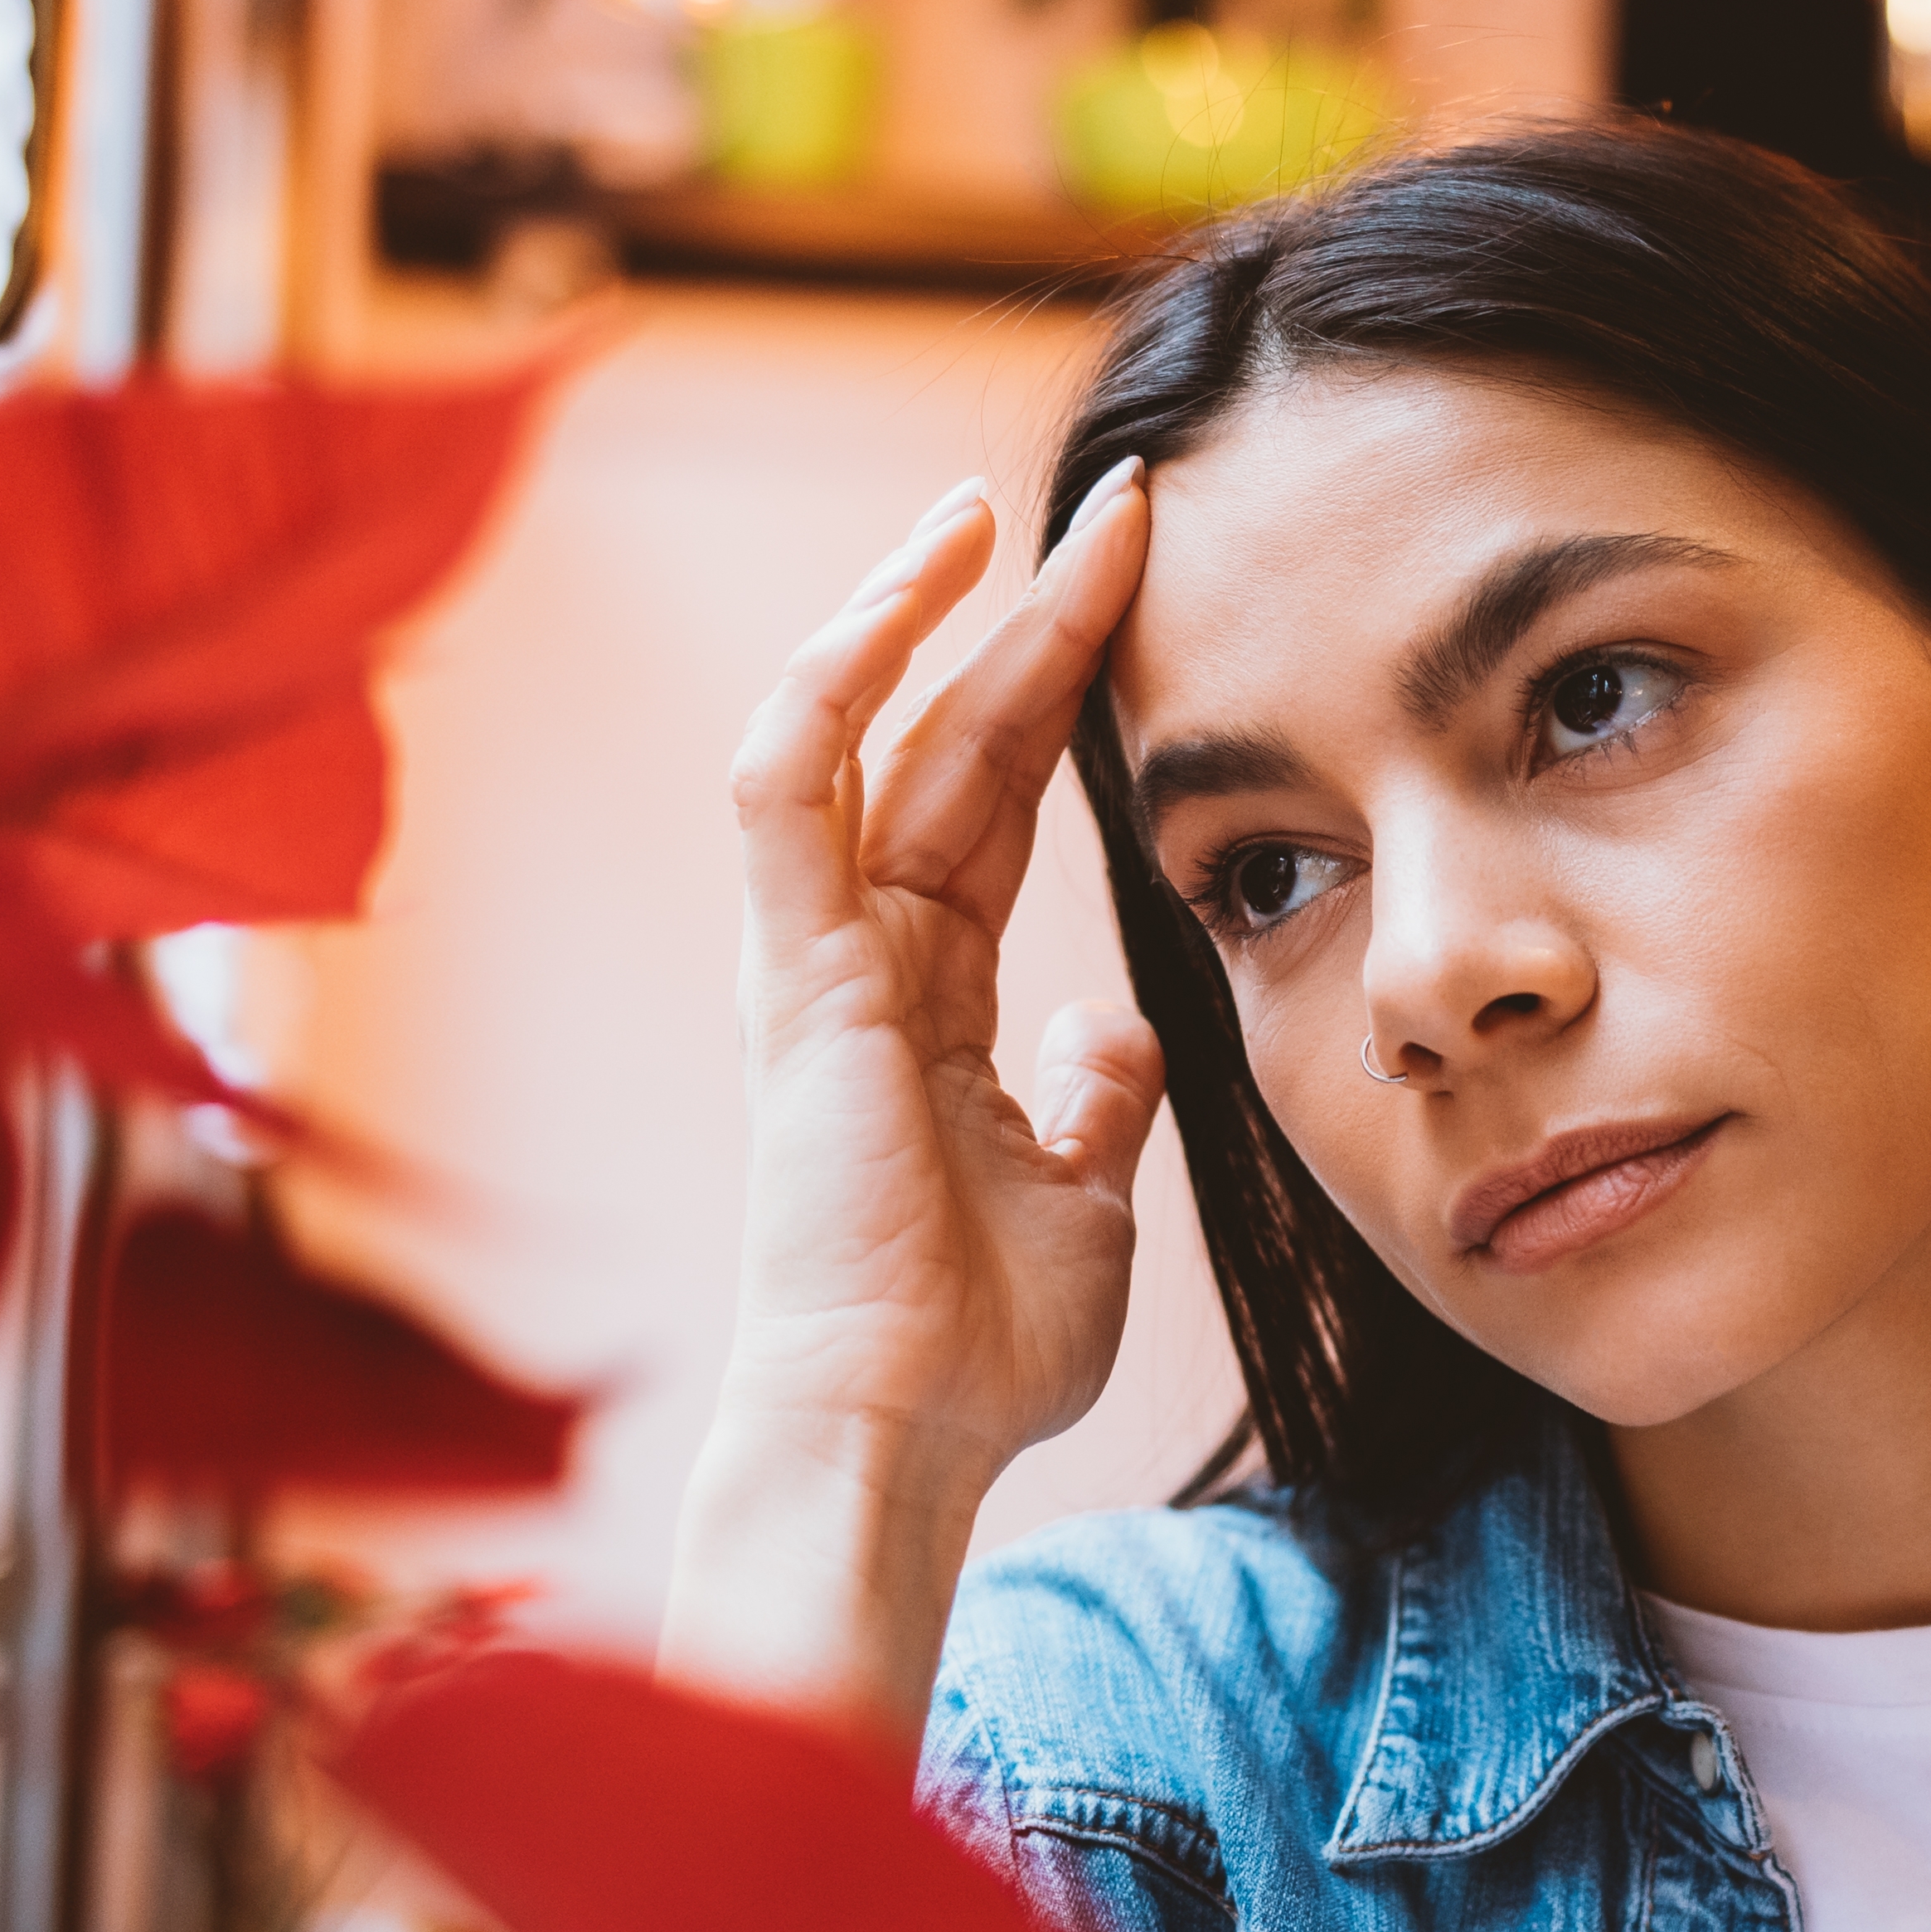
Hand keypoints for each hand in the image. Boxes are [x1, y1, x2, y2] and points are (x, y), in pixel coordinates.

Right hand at [711, 462, 1164, 1549]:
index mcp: (928, 995)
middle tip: (1114, 502)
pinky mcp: (793, 974)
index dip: (1063, 687)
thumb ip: (1095, 1100)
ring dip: (919, 611)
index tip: (1143, 583)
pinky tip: (900, 596)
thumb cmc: (981, 1343)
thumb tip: (1122, 1036)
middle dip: (1026, 614)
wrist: (909, 1429)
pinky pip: (786, 787)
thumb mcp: (1083, 1193)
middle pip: (948, 739)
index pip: (997, 797)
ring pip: (856, 732)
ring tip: (993, 509)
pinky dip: (833, 681)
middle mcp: (862, 955)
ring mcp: (816, 957)